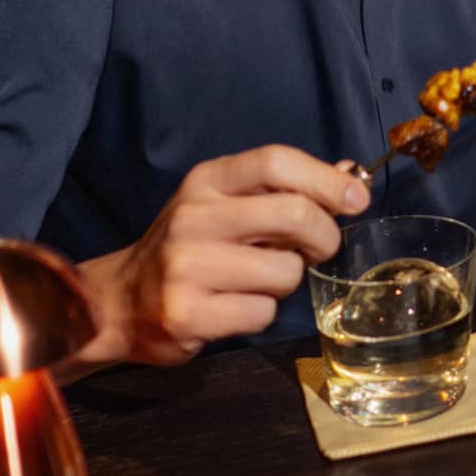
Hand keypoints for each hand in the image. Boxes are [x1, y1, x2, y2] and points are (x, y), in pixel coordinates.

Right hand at [78, 146, 368, 366]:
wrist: (118, 302)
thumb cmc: (188, 246)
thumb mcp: (226, 204)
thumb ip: (283, 189)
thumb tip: (350, 173)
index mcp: (207, 180)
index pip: (276, 161)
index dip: (326, 178)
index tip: (357, 199)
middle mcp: (194, 217)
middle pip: (294, 214)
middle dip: (324, 236)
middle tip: (320, 249)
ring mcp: (187, 266)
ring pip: (285, 272)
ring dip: (287, 282)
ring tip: (257, 281)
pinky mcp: (186, 313)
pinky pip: (263, 313)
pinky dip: (262, 314)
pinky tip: (234, 308)